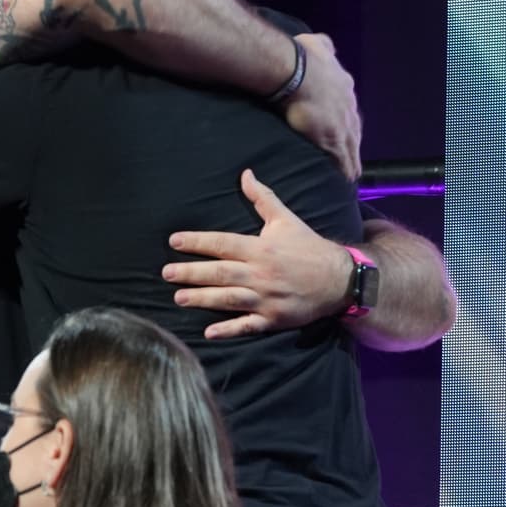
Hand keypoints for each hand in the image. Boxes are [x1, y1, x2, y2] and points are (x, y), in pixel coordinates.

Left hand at [165, 169, 355, 338]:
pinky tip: (209, 332)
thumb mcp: (286, 219)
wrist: (339, 278)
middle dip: (191, 272)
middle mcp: (261, 273)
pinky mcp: (273, 318)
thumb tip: (245, 174)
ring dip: (202, 299)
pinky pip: (248, 325)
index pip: (223, 243)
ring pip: (229, 299)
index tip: (174, 241)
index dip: (197, 242)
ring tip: (178, 298)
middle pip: (220, 272)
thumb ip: (262, 198)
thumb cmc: (309, 247)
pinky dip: (229, 329)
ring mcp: (266, 298)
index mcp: (261, 248)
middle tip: (166, 273)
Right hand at [281, 34, 360, 180]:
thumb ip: (324, 46)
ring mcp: (343, 125)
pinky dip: (346, 169)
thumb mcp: (318, 44)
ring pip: (352, 147)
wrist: (297, 71)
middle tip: (351, 154)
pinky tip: (347, 179)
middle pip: (355, 129)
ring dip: (352, 159)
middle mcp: (348, 106)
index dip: (346, 119)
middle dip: (352, 141)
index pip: (349, 108)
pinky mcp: (333, 140)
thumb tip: (325, 45)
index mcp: (344, 86)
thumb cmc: (303, 57)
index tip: (345, 128)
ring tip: (352, 173)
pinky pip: (343, 159)